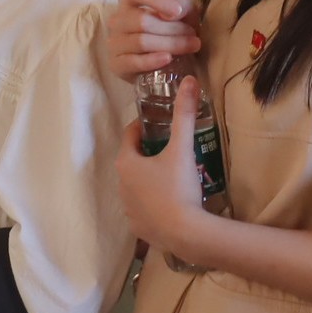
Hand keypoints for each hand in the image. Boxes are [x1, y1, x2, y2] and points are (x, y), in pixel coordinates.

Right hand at [107, 0, 199, 79]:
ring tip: (190, 46)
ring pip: (141, 41)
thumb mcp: (183, 14)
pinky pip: (134, 62)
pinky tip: (168, 58)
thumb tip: (177, 9)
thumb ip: (183, 4)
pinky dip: (153, 60)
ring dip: (170, 44)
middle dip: (173, 28)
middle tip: (193, 35)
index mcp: (129, 0)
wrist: (167, 62)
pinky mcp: (117, 65)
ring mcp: (114, 43)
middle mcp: (117, 20)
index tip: (178, 12)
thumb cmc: (172, 31)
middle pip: (142, 21)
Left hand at [116, 76, 205, 255]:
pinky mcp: (137, 227)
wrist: (185, 231)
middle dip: (148, 153)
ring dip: (149, 178)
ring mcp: (127, 208)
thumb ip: (184, 114)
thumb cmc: (179, 186)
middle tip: (170, 148)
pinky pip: (142, 208)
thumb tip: (190, 81)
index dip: (144, 127)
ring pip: (136, 185)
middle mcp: (121, 185)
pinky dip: (152, 202)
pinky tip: (169, 202)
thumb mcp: (183, 148)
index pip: (130, 136)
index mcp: (126, 162)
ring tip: (172, 175)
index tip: (159, 124)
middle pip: (133, 160)